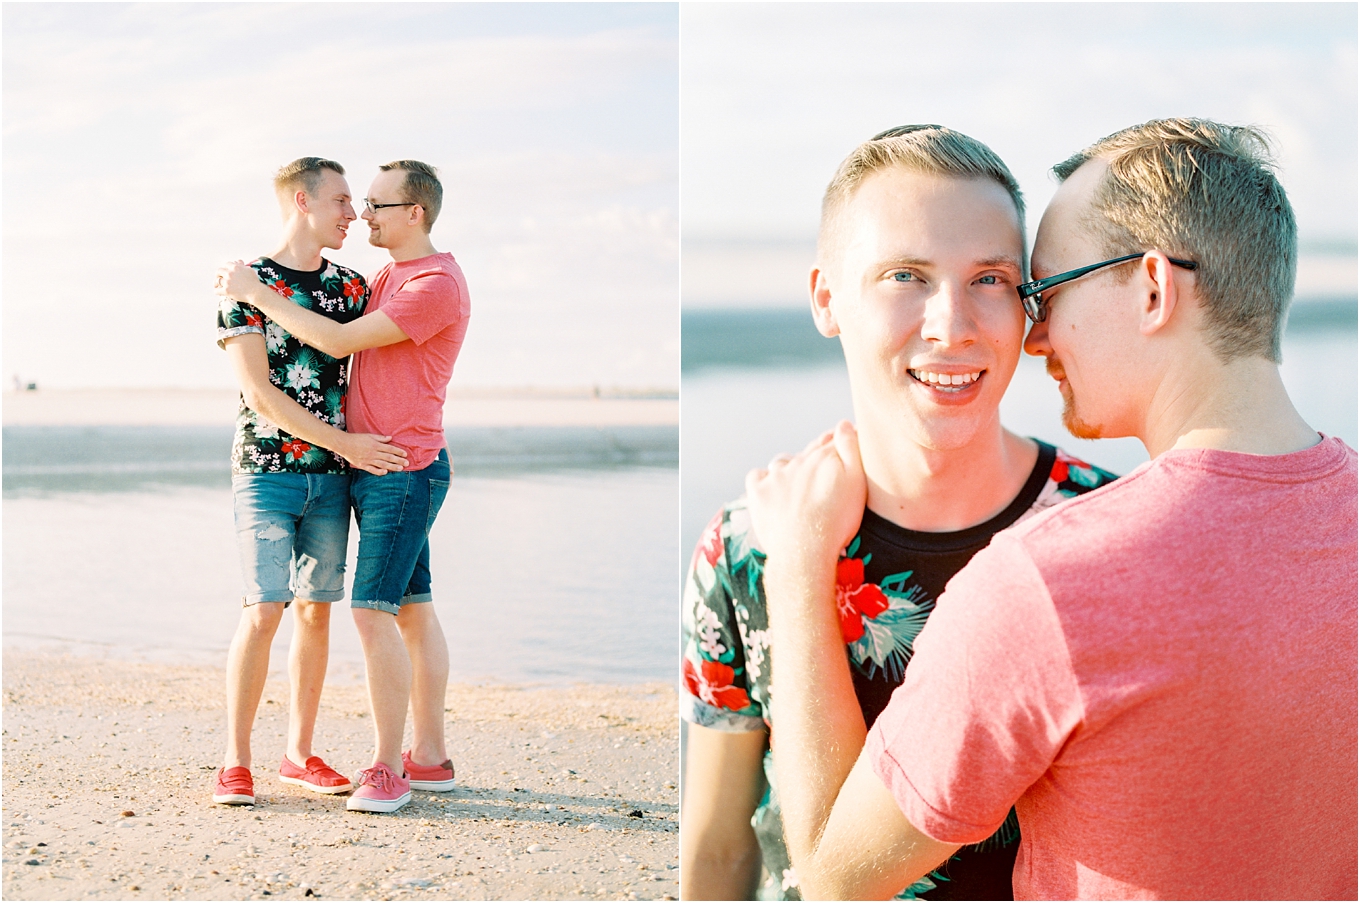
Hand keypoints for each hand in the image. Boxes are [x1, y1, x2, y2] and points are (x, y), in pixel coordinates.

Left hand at [214, 260, 265, 302]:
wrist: (256, 292)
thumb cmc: (254, 282)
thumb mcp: (249, 270)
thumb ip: (241, 265)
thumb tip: (238, 261)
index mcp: (235, 267)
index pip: (226, 264)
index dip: (226, 268)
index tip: (226, 271)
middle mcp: (230, 273)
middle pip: (219, 271)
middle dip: (218, 274)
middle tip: (219, 278)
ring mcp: (227, 282)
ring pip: (217, 281)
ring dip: (216, 283)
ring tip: (217, 285)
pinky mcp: (226, 290)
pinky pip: (216, 290)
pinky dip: (217, 291)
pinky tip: (219, 291)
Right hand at [338, 433, 408, 474]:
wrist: (344, 444)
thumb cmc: (357, 438)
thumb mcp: (369, 436)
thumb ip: (381, 438)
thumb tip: (391, 438)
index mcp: (375, 445)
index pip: (390, 449)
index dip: (398, 451)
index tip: (405, 454)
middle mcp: (373, 453)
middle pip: (388, 457)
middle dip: (399, 460)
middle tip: (407, 463)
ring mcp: (368, 460)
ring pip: (382, 464)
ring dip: (392, 467)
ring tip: (400, 469)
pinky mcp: (363, 465)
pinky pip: (372, 470)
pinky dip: (379, 471)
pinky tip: (385, 472)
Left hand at [745, 420, 866, 566]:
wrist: (805, 551)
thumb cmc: (836, 521)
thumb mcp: (856, 482)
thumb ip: (851, 449)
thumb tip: (844, 423)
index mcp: (823, 457)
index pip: (831, 441)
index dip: (838, 444)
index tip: (842, 452)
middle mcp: (797, 461)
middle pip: (808, 453)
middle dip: (817, 458)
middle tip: (825, 478)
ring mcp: (775, 476)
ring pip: (783, 463)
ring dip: (790, 468)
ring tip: (799, 487)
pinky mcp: (758, 493)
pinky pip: (757, 477)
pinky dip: (764, 481)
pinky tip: (772, 490)